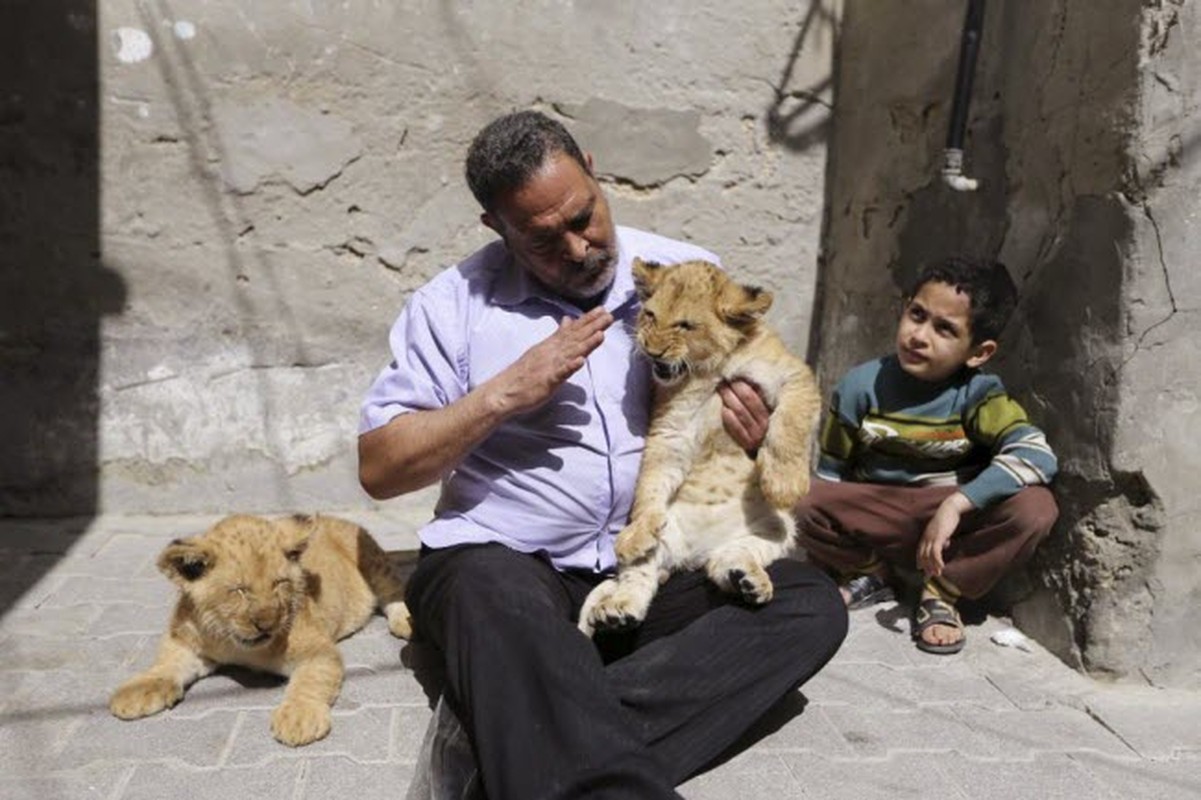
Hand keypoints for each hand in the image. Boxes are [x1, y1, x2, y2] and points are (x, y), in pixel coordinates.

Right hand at [492, 307, 611, 415]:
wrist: (504, 390)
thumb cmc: (524, 372)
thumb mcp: (542, 349)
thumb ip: (557, 336)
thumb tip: (568, 320)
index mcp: (552, 345)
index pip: (572, 330)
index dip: (588, 320)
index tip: (602, 310)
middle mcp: (552, 352)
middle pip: (575, 337)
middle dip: (593, 327)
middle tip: (609, 316)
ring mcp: (550, 365)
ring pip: (571, 352)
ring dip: (586, 343)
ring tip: (601, 334)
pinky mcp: (547, 380)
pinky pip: (560, 373)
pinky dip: (570, 366)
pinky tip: (581, 361)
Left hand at [719, 379, 769, 451]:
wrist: (758, 448)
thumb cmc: (756, 424)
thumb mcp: (760, 410)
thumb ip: (756, 397)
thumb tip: (743, 379)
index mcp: (768, 412)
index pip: (754, 395)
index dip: (742, 385)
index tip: (731, 378)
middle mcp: (764, 423)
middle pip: (747, 402)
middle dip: (733, 390)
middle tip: (723, 383)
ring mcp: (756, 435)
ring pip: (741, 413)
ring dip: (729, 400)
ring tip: (721, 391)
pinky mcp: (747, 445)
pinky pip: (736, 429)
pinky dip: (729, 418)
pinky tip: (723, 409)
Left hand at [917, 491, 972, 576]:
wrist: (949, 508)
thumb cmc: (947, 518)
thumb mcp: (943, 530)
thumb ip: (942, 538)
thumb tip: (945, 544)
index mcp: (926, 536)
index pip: (920, 551)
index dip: (920, 561)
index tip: (921, 570)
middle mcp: (926, 537)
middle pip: (923, 555)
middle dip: (926, 567)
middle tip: (928, 578)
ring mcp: (931, 537)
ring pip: (928, 555)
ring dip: (932, 566)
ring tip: (937, 575)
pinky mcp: (938, 537)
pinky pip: (936, 552)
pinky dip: (937, 560)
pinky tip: (941, 566)